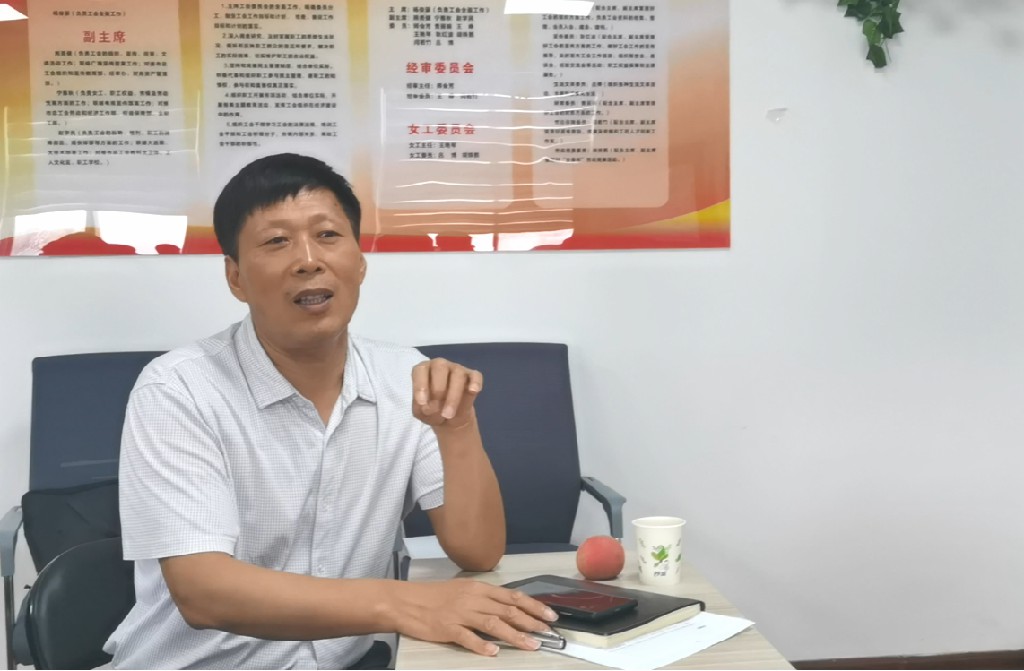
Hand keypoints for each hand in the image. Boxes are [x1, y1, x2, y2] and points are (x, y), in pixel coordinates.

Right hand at [393, 579, 558, 655]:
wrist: (406, 601)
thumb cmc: (435, 596)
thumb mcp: (463, 590)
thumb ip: (485, 598)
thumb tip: (509, 608)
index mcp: (479, 588)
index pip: (512, 597)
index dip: (533, 606)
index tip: (550, 615)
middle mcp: (473, 599)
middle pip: (507, 610)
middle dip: (531, 622)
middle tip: (547, 632)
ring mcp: (461, 614)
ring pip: (493, 624)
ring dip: (515, 636)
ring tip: (531, 645)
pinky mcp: (448, 629)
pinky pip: (467, 638)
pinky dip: (481, 645)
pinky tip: (493, 652)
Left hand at [412, 358, 482, 430]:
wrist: (449, 418)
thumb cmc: (431, 410)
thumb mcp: (422, 413)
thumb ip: (422, 409)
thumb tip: (429, 408)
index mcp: (423, 370)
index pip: (420, 370)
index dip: (420, 385)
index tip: (422, 402)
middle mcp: (439, 365)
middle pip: (439, 367)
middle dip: (438, 390)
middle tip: (438, 410)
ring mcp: (457, 369)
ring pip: (457, 374)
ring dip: (454, 396)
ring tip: (449, 414)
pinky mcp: (472, 376)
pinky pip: (475, 376)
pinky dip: (475, 383)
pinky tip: (473, 391)